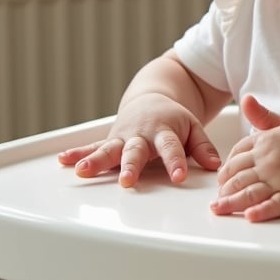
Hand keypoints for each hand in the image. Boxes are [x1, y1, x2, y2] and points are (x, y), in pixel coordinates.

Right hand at [57, 93, 221, 186]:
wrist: (151, 99)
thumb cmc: (173, 119)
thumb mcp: (193, 128)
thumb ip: (203, 147)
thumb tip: (215, 165)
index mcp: (165, 131)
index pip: (172, 148)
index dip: (176, 162)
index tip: (179, 177)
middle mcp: (141, 135)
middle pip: (136, 151)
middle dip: (131, 165)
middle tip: (127, 180)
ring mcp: (123, 138)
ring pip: (108, 149)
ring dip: (96, 160)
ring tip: (83, 171)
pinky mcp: (110, 141)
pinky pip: (92, 147)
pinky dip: (77, 153)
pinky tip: (64, 161)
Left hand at [211, 95, 279, 221]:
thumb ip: (263, 116)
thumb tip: (246, 100)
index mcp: (267, 142)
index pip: (236, 155)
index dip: (226, 167)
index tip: (223, 177)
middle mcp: (270, 160)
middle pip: (237, 175)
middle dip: (224, 187)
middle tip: (217, 198)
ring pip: (249, 192)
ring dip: (231, 202)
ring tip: (219, 209)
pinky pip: (274, 205)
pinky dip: (260, 211)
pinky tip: (249, 217)